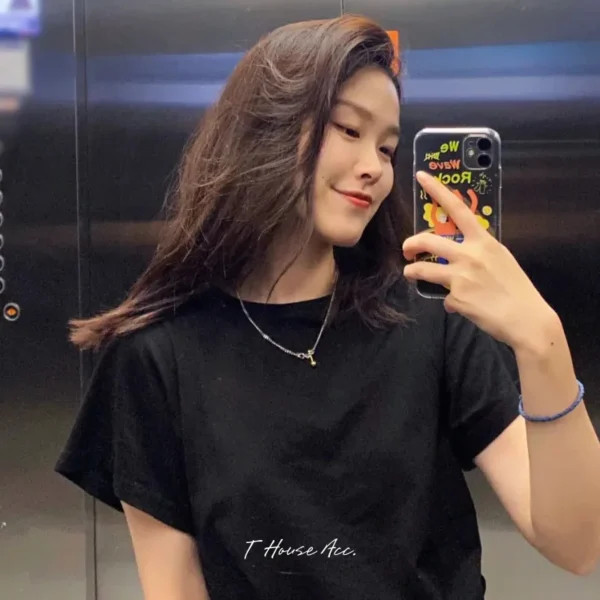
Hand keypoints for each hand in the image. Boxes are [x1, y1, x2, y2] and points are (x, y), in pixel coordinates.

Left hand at [402, 171, 556, 349]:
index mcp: (483, 241)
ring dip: (412, 271)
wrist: (527, 319)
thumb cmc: (517, 289)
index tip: (422, 176)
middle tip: (407, 250)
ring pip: (421, 269)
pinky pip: (444, 297)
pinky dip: (449, 302)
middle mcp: (469, 254)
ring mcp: (460, 276)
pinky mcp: (456, 297)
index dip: (437, 191)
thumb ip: (479, 254)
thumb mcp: (501, 260)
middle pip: (426, 240)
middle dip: (410, 244)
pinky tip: (461, 306)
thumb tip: (461, 260)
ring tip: (411, 274)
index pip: (458, 209)